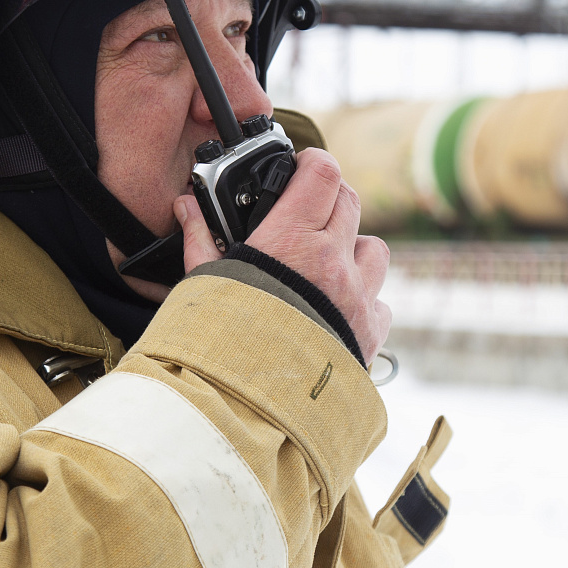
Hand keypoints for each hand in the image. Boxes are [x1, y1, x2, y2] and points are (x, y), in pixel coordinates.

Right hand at [175, 148, 391, 363]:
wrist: (250, 403)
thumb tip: (186, 206)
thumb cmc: (221, 340)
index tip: (302, 167)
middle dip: (329, 200)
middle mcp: (331, 261)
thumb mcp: (203, 282)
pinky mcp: (369, 333)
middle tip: (306, 213)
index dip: (314, 163)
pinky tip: (337, 310)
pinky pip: (381, 301)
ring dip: (353, 248)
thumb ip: (200, 238)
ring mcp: (356, 297)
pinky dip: (364, 300)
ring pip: (373, 248)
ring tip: (325, 265)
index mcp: (291, 239)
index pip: (324, 173)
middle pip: (349, 201)